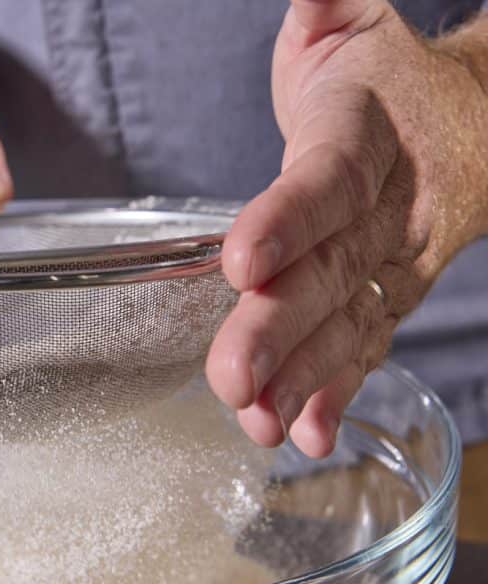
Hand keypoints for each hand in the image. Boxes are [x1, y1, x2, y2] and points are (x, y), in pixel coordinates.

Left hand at [206, 0, 487, 456]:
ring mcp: (390, 262)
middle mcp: (386, 211)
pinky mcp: (385, 295)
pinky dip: (334, 390)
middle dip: (278, 329)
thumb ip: (325, 8)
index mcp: (364, 138)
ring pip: (345, 323)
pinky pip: (364, 346)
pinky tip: (304, 432)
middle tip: (231, 377)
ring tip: (256, 422)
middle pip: (330, 271)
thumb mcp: (346, 25)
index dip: (287, 221)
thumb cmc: (378, 78)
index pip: (327, 182)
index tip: (239, 261)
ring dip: (301, 377)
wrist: (461, 121)